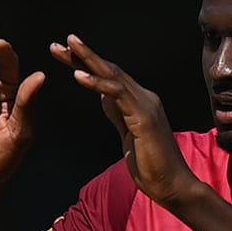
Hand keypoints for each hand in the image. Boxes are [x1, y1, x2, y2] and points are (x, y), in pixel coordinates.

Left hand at [49, 34, 203, 207]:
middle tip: (58, 44)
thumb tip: (104, 98)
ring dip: (88, 59)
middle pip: (108, 69)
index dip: (86, 64)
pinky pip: (117, 94)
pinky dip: (97, 83)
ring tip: (67, 46)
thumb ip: (118, 114)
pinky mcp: (144, 116)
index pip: (108, 76)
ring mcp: (145, 104)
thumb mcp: (128, 135)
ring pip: (113, 74)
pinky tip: (79, 76)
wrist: (174, 186)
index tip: (63, 55)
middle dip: (82, 55)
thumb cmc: (153, 167)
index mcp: (138, 101)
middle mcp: (144, 97)